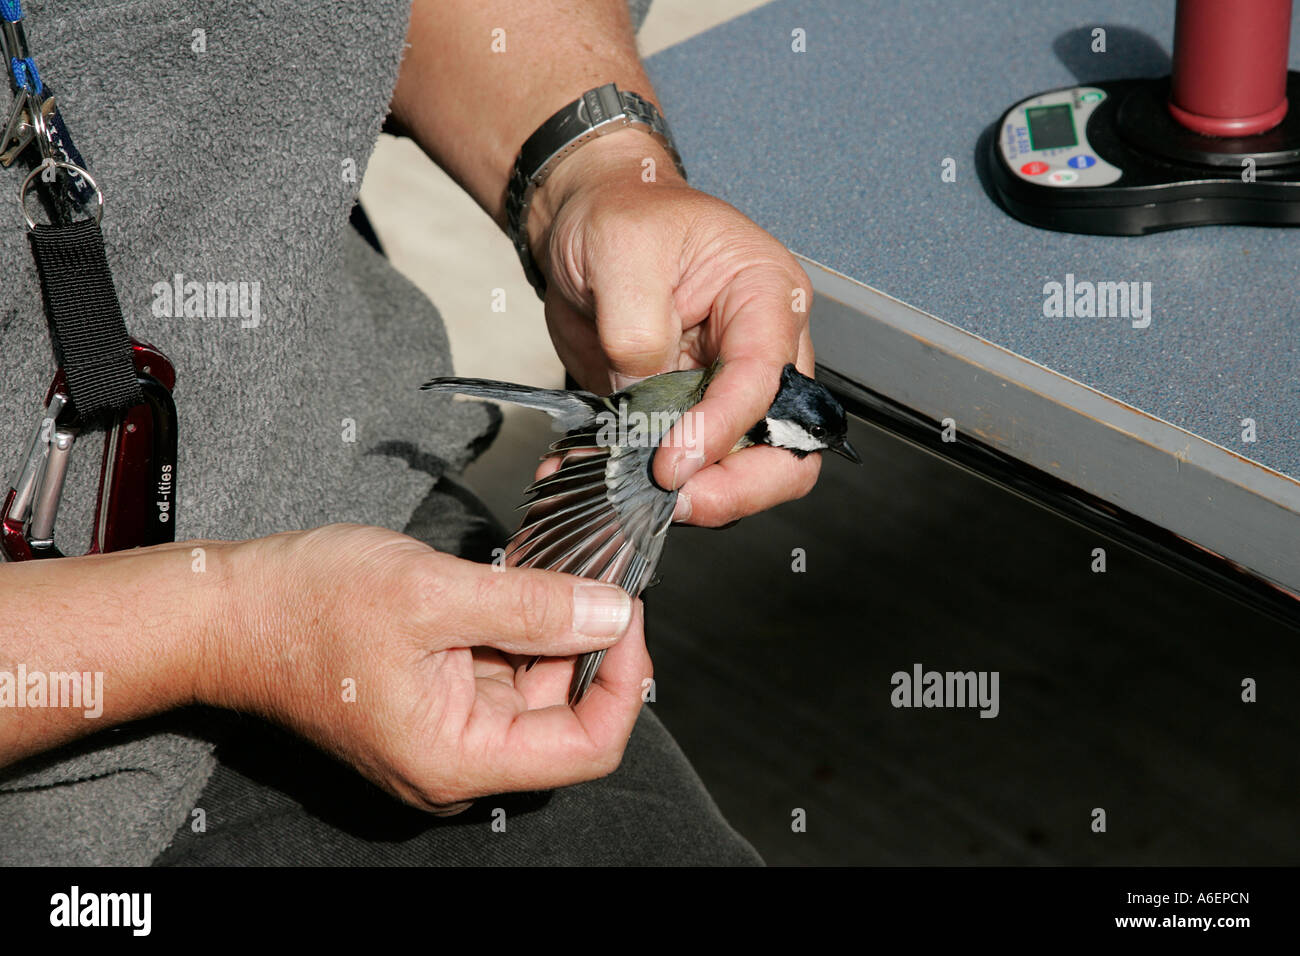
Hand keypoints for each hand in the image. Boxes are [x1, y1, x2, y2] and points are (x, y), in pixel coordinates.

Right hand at [205, 524, 650, 810]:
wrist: (227, 608)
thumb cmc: (302, 609)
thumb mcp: (431, 594)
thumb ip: (531, 606)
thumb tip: (611, 613)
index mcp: (457, 756)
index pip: (586, 746)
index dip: (623, 680)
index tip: (629, 612)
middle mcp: (457, 754)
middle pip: (566, 708)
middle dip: (589, 633)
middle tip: (600, 565)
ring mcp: (447, 724)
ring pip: (538, 677)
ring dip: (557, 615)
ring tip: (562, 550)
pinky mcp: (437, 693)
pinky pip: (503, 659)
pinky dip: (522, 613)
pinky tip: (528, 564)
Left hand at [528, 133, 822, 527]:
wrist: (582, 220)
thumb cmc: (621, 213)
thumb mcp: (622, 249)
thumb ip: (638, 330)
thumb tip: (642, 402)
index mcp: (765, 298)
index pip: (765, 381)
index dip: (725, 429)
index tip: (674, 460)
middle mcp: (757, 353)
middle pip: (782, 450)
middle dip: (732, 488)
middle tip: (674, 499)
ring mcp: (719, 391)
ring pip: (730, 472)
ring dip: (677, 494)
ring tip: (612, 488)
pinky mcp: (679, 415)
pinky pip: (674, 466)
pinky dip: (631, 482)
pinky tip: (588, 470)